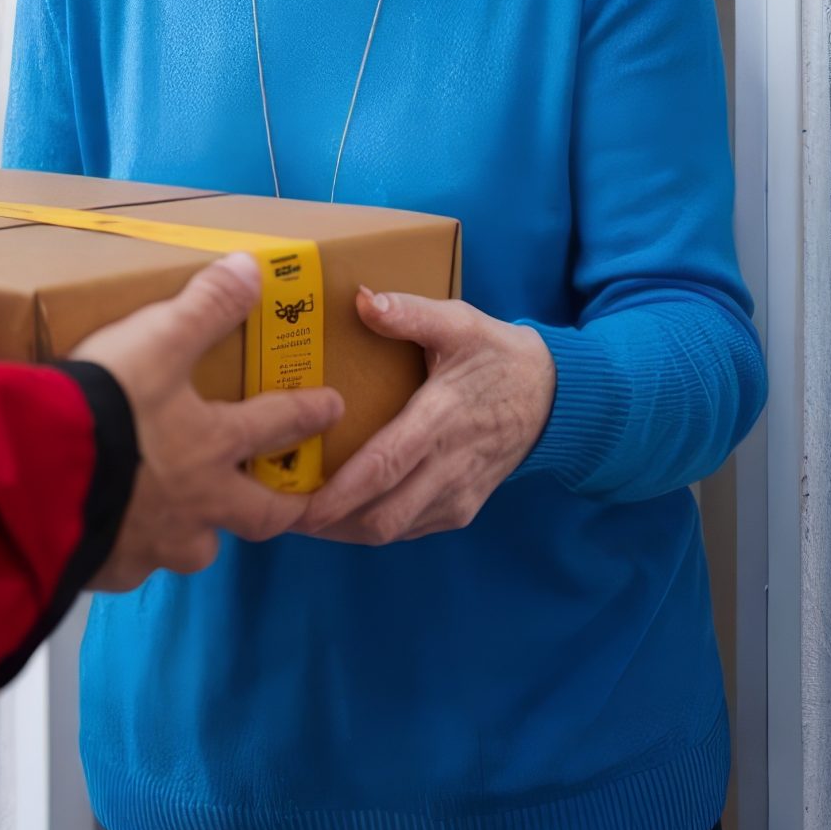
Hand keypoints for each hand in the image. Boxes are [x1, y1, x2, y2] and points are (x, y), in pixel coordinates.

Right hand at [73, 254, 343, 589]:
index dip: (307, 413)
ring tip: (189, 521)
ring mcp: (156, 543)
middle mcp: (198, 503)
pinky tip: (115, 539)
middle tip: (291, 503)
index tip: (333, 409)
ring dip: (200, 535)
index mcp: (213, 445)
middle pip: (258, 516)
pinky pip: (132, 565)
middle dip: (280, 507)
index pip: (275, 426)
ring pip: (196, 549)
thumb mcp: (156, 342)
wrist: (39, 478)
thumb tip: (251, 268)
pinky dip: (131, 552)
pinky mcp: (110, 568)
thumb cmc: (106, 408)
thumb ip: (203, 306)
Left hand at [296, 287, 555, 544]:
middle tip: (278, 510)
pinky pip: (408, 529)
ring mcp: (457, 495)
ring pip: (392, 530)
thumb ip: (409, 313)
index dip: (339, 493)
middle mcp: (449, 467)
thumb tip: (360, 299)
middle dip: (328, 523)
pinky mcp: (461, 509)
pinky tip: (340, 511)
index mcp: (442, 419)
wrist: (552, 398)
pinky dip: (370, 526)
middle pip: (382, 517)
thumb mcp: (459, 323)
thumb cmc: (496, 355)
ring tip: (299, 513)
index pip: (385, 466)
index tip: (297, 505)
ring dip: (344, 529)